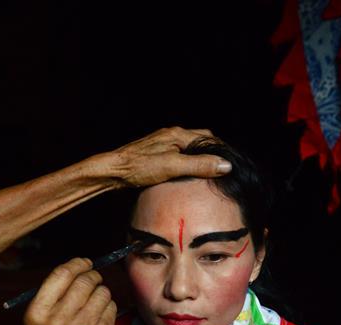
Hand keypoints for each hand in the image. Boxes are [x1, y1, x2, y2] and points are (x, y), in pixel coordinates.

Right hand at [24, 258, 115, 324]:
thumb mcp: (36, 322)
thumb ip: (52, 296)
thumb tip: (78, 270)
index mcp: (38, 312)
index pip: (62, 274)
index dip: (76, 264)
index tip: (83, 263)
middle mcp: (59, 319)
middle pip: (85, 280)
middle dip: (92, 276)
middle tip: (93, 280)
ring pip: (102, 292)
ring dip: (101, 293)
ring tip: (93, 304)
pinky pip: (111, 308)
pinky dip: (107, 308)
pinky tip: (98, 318)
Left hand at [95, 127, 230, 188]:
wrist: (112, 171)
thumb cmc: (139, 167)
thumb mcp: (173, 167)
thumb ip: (199, 165)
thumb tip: (226, 165)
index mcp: (177, 134)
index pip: (208, 138)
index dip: (220, 150)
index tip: (229, 164)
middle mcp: (170, 135)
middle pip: (198, 141)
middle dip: (210, 152)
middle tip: (219, 168)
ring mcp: (161, 144)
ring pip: (187, 148)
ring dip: (197, 157)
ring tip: (205, 172)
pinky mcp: (153, 154)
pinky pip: (176, 155)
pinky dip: (185, 162)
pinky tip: (184, 174)